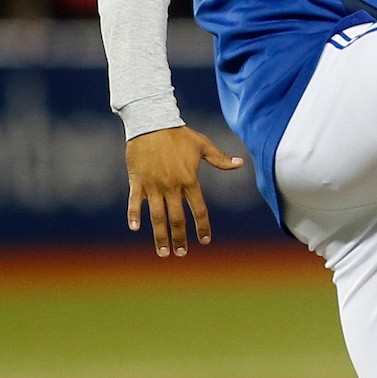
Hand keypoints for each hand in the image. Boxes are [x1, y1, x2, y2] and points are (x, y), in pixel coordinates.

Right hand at [125, 126, 243, 256]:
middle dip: (179, 238)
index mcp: (190, 180)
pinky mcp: (137, 181)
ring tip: (163, 252)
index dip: (203, 226)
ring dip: (160, 235)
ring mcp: (153, 185)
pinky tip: (135, 228)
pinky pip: (134, 202)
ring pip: (157, 216)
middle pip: (177, 218)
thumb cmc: (180, 134)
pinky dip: (133, 215)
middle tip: (180, 254)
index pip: (199, 209)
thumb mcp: (203, 145)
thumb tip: (240, 163)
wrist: (152, 123)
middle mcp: (172, 186)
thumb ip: (220, 159)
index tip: (205, 241)